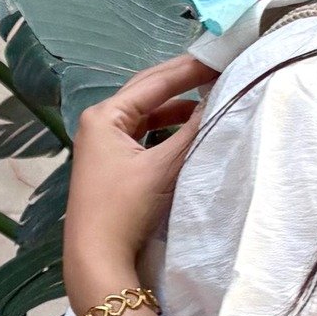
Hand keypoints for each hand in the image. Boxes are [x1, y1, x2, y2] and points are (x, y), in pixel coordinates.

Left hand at [63, 53, 210, 313]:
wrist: (97, 258)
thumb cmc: (124, 208)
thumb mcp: (163, 166)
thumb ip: (192, 131)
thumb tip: (219, 100)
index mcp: (105, 115)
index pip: (154, 82)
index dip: (189, 69)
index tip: (219, 57)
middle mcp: (99, 123)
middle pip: (146, 91)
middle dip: (180, 80)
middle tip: (215, 67)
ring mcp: (102, 144)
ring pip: (145, 113)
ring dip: (175, 105)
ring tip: (208, 95)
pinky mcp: (109, 165)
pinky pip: (142, 134)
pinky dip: (165, 127)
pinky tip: (187, 127)